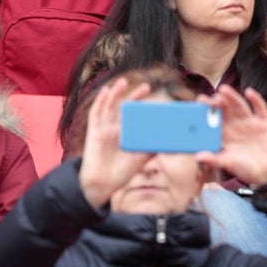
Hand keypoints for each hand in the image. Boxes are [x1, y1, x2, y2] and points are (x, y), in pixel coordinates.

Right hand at [77, 77, 152, 208]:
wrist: (103, 185)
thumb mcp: (142, 158)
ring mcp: (105, 128)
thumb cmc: (122, 172)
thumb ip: (153, 146)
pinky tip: (106, 91)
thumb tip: (172, 138)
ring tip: (123, 81)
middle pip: (125, 107)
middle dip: (135, 96)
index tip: (159, 99)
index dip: (145, 106)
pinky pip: (96, 114)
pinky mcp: (94, 131)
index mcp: (129, 133)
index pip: (138, 115)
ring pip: (109, 106)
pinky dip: (100, 101)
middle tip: (146, 86)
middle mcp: (116, 128)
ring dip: (116, 93)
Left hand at [196, 86, 266, 188]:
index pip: (213, 120)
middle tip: (210, 97)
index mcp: (225, 134)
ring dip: (232, 97)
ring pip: (240, 106)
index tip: (199, 103)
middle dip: (218, 102)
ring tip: (223, 90)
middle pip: (226, 109)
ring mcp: (250, 122)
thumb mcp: (229, 164)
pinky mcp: (264, 122)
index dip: (206, 111)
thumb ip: (215, 159)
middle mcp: (236, 125)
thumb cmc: (245, 169)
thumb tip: (198, 156)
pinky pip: (260, 109)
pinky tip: (249, 92)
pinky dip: (256, 100)